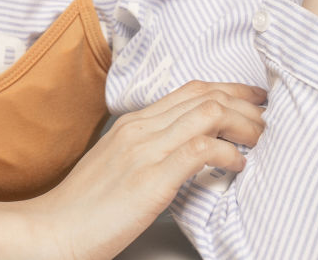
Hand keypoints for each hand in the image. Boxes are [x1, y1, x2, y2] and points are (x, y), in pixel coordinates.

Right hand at [28, 80, 266, 259]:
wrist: (54, 229)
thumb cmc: (85, 205)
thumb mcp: (117, 164)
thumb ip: (147, 148)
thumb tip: (183, 148)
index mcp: (132, 123)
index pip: (189, 90)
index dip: (226, 89)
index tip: (249, 97)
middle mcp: (140, 128)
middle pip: (203, 95)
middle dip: (242, 101)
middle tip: (262, 115)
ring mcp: (144, 150)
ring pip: (206, 114)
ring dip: (242, 123)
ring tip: (257, 138)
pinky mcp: (151, 178)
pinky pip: (199, 150)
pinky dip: (227, 152)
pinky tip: (236, 164)